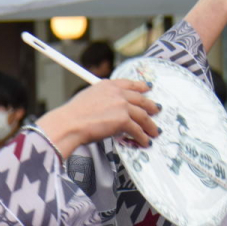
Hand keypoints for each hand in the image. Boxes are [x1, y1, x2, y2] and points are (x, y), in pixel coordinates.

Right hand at [36, 79, 160, 157]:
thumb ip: (101, 98)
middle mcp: (117, 93)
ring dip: (150, 125)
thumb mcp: (87, 97)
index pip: (128, 84)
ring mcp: (122, 106)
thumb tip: (107, 108)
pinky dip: (142, 137)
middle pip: (140, 99)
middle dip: (150, 106)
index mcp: (107, 85)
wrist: (70, 124)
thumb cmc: (72, 115)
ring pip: (142, 115)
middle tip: (156, 110)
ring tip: (154, 131)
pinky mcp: (123, 120)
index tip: (147, 88)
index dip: (140, 86)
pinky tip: (145, 142)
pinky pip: (137, 130)